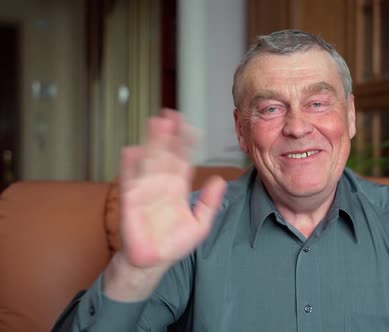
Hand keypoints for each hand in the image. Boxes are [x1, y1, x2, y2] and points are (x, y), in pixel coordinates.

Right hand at [119, 109, 226, 269]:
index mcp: (177, 188)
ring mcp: (145, 190)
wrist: (153, 261)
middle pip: (165, 154)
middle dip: (168, 135)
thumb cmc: (174, 242)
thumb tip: (220, 180)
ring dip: (152, 142)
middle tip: (171, 114)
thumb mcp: (200, 223)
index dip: (186, 143)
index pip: (182, 160)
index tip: (191, 126)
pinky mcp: (131, 201)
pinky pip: (130, 181)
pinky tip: (131, 150)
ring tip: (155, 123)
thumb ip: (210, 202)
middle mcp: (161, 184)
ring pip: (149, 161)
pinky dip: (129, 166)